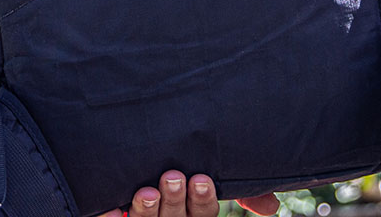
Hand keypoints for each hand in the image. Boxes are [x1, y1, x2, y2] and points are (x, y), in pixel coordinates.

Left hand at [97, 171, 279, 216]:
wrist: (142, 169)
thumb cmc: (183, 175)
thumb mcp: (207, 180)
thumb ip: (243, 191)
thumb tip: (271, 207)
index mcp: (193, 214)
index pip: (202, 215)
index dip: (202, 200)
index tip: (200, 178)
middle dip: (174, 200)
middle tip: (173, 176)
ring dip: (146, 208)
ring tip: (147, 189)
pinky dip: (111, 215)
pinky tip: (110, 206)